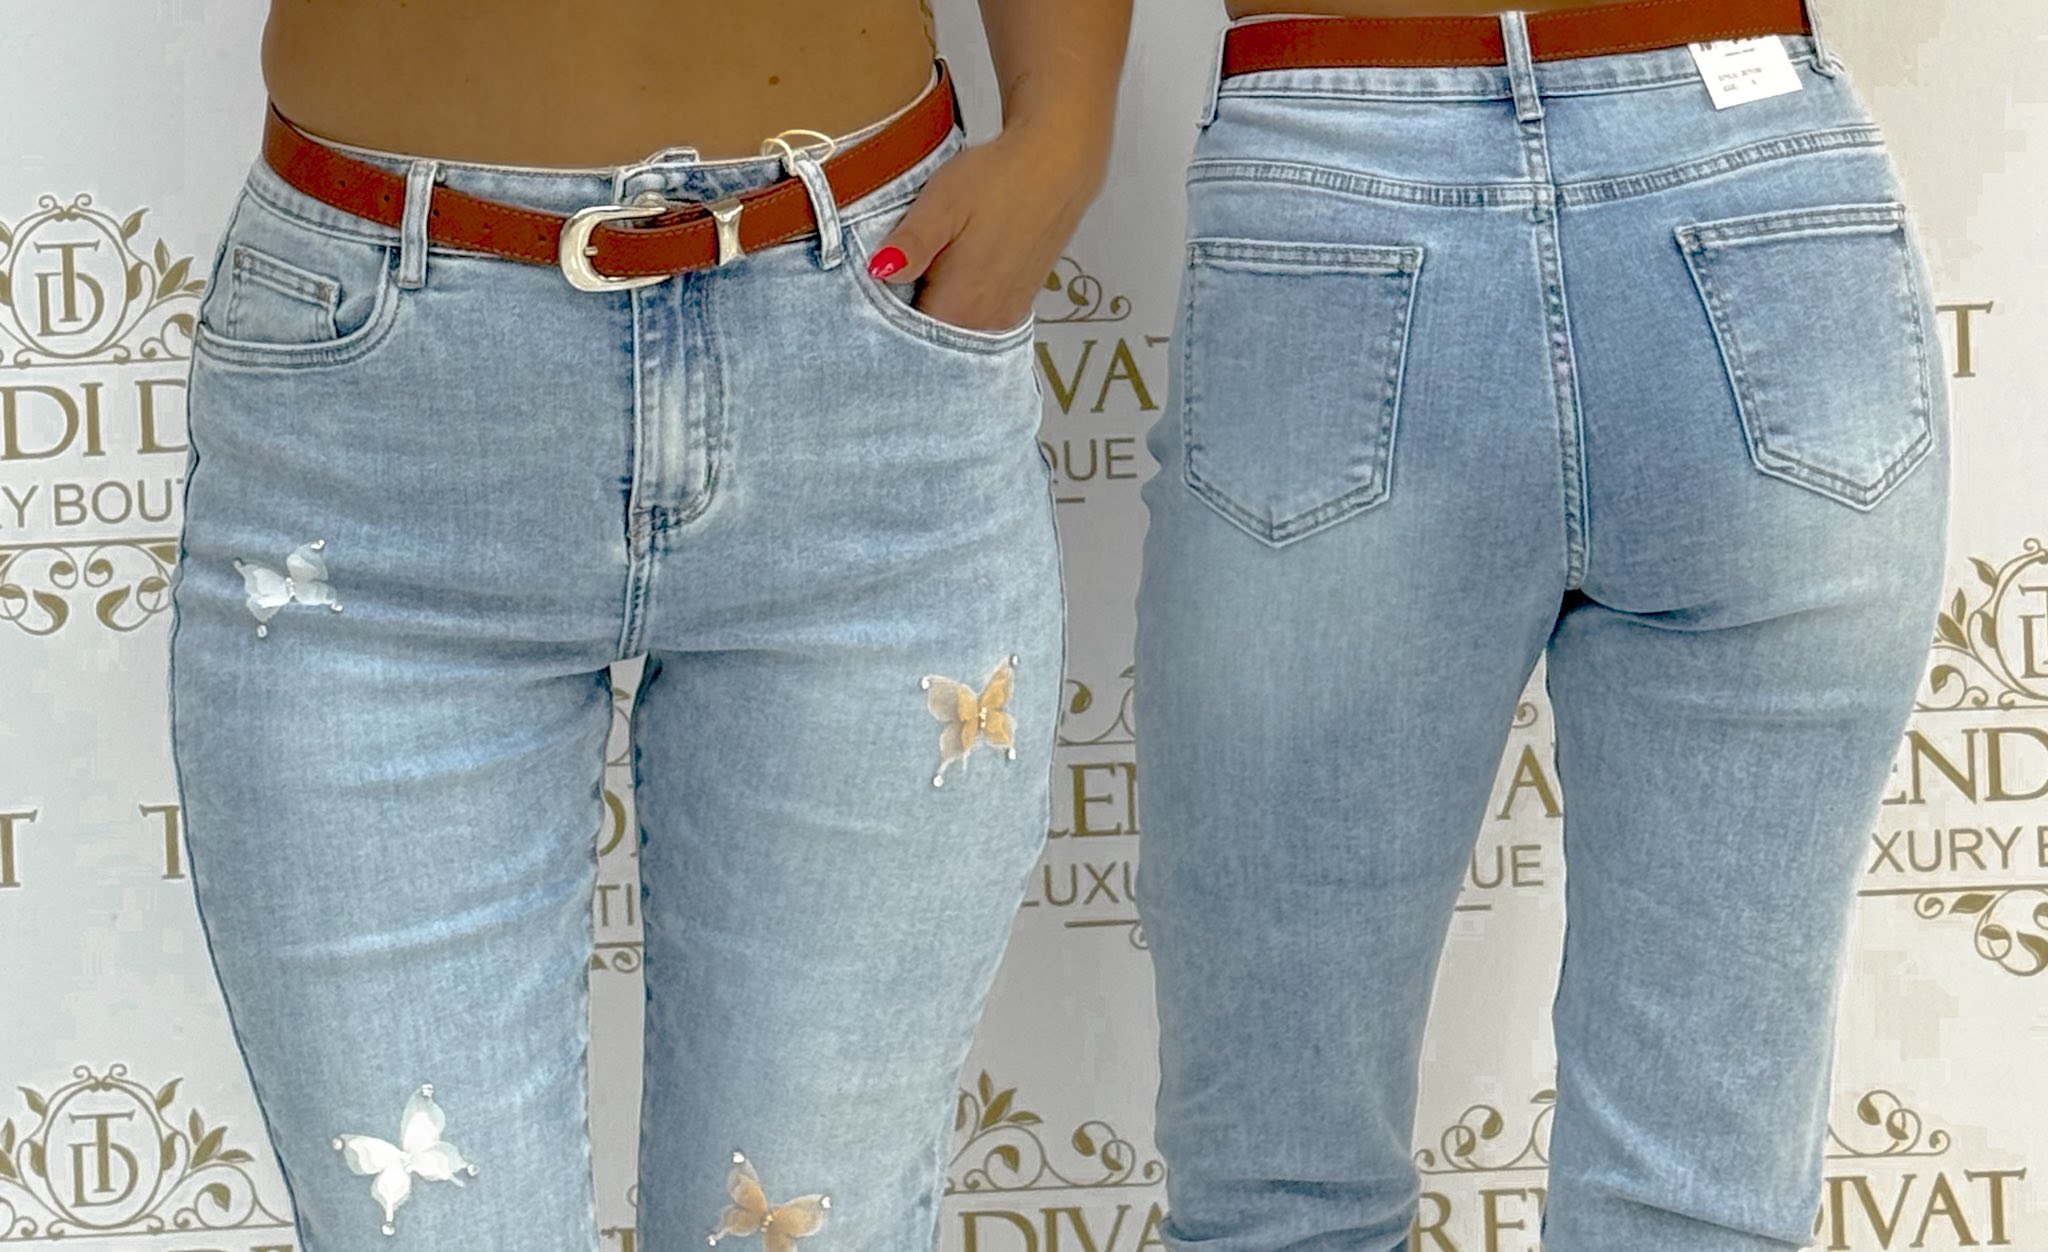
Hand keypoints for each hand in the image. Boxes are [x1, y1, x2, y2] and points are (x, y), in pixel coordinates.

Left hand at [868, 116, 1108, 332]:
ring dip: (939, 296)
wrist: (1056, 163)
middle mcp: (985, 322)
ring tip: (944, 251)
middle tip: (916, 253)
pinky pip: (977, 312)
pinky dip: (963, 293)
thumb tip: (880, 272)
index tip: (887, 269)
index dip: (885, 302)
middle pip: (928, 331)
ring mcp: (1006, 314)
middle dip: (911, 302)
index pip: (901, 330)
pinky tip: (965, 257)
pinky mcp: (1019, 302)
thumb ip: (910, 245)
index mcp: (959, 307)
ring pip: (953, 321)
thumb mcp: (942, 204)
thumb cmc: (997, 179)